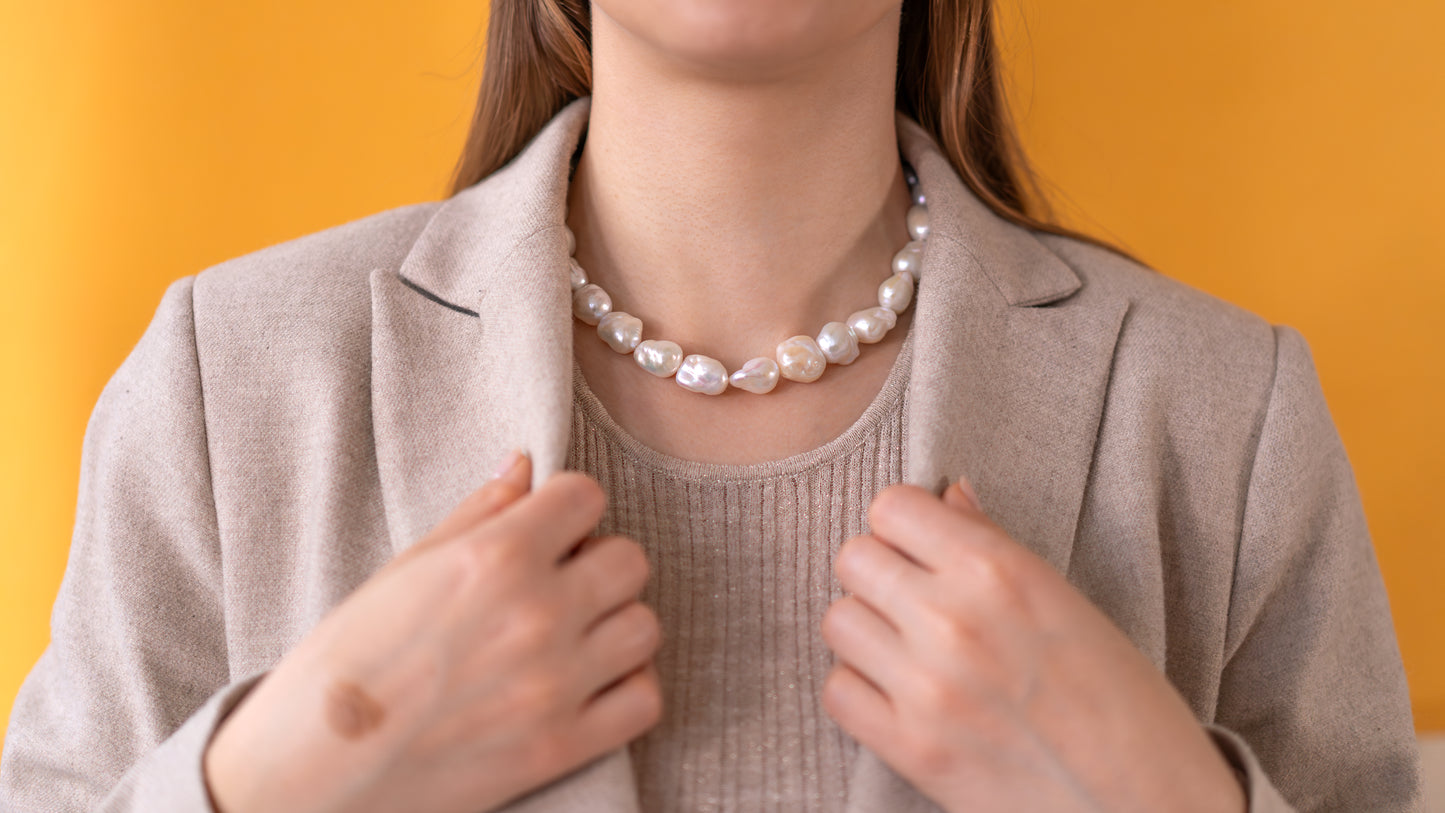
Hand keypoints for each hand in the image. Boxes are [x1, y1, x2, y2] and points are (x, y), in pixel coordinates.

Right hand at [204, 453, 661, 812]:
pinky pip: (645, 700)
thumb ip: (476, 514)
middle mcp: (536, 614)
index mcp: (493, 558)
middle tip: (560, 584)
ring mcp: (555, 684)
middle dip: (597, 563)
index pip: (585, 496)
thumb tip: (523, 466)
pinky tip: (587, 685)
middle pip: (629, 560)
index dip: (566, 508)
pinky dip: (626, 689)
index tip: (548, 528)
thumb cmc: (344, 663)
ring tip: (574, 636)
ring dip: (615, 625)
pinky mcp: (561, 747)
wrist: (309, 772)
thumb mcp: (401, 570)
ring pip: (644, 626)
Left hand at [820, 480, 1245, 812]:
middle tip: (914, 601)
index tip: (922, 549)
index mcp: (999, 570)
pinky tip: (901, 696)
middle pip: (854, 558)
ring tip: (909, 650)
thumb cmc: (1127, 704)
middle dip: (879, 574)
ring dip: (867, 632)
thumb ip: (994, 544)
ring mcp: (925, 686)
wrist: (1151, 806)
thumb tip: (949, 495)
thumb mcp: (1070, 604)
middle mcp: (952, 619)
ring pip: (838, 621)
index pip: (892, 508)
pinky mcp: (911, 748)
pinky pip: (838, 692)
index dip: (904, 527)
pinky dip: (861, 691)